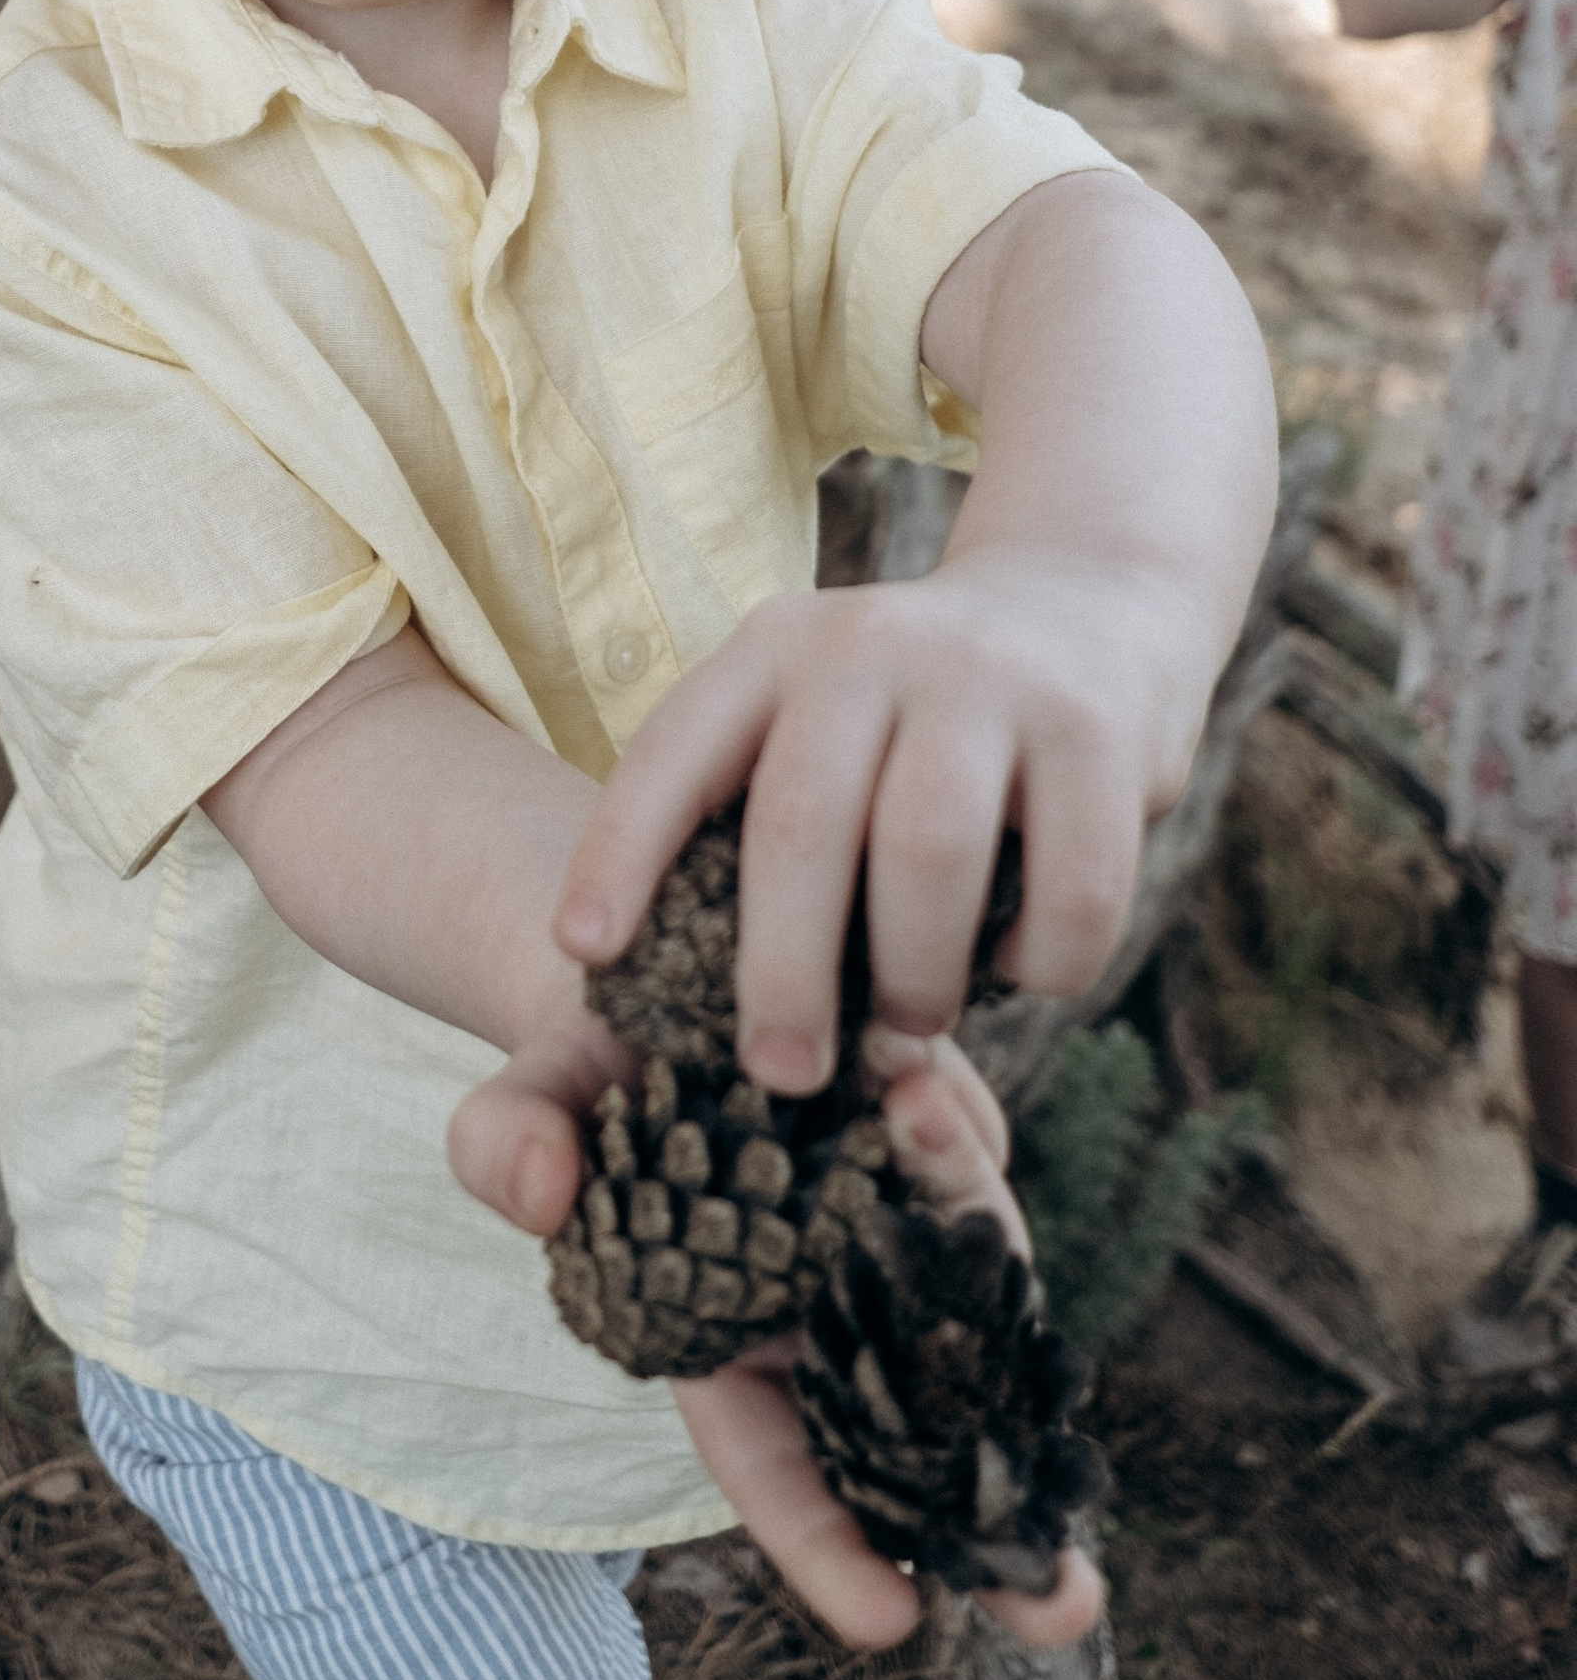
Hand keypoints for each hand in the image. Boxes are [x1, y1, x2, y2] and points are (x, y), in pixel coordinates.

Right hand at [450, 1021, 1101, 1651]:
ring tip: (1061, 1414)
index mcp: (718, 1336)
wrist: (664, 954)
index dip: (826, 1544)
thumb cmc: (588, 1062)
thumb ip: (504, 1142)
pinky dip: (960, 1157)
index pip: (775, 1465)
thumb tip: (538, 1195)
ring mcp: (890, 1233)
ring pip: (969, 1320)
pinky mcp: (932, 1149)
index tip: (891, 1619)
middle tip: (1066, 1605)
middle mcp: (822, 1303)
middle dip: (990, 1523)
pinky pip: (962, 1174)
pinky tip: (934, 1107)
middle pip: (910, 1435)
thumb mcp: (529, 1095)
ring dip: (1021, 1362)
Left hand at [552, 554, 1196, 1098]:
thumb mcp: (819, 716)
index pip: (673, 752)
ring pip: (927, 859)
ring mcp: (989, 679)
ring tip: (912, 1022)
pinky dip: (1040, 962)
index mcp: (777, 650)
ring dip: (916, 975)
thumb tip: (702, 993)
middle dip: (783, 973)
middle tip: (779, 1075)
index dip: (620, 852)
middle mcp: (870, 646)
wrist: (1086, 604)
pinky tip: (1023, 965)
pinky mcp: (1096, 731)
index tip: (582, 951)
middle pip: (801, 825)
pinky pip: (1067, 889)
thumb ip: (765, 812)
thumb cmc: (916, 714)